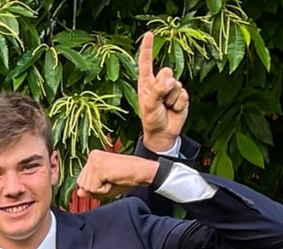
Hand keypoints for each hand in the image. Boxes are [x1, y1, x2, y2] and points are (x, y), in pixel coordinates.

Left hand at [76, 150, 158, 199]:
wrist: (142, 172)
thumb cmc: (126, 177)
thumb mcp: (104, 185)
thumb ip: (90, 189)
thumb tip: (78, 192)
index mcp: (92, 157)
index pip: (82, 180)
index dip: (95, 186)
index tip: (109, 179)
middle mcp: (91, 156)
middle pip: (81, 184)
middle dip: (96, 188)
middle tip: (111, 180)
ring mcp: (94, 161)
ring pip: (86, 187)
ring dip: (100, 189)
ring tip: (112, 179)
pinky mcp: (99, 168)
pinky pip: (93, 189)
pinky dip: (104, 190)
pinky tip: (113, 180)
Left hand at [136, 31, 187, 153]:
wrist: (163, 133)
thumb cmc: (151, 119)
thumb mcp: (150, 105)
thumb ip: (158, 91)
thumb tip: (171, 81)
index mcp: (146, 83)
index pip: (146, 62)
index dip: (148, 48)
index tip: (150, 34)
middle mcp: (158, 83)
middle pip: (167, 71)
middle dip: (164, 86)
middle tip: (160, 100)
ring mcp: (171, 89)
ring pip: (176, 85)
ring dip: (171, 99)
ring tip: (165, 107)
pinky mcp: (181, 96)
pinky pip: (184, 95)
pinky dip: (179, 104)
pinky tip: (173, 110)